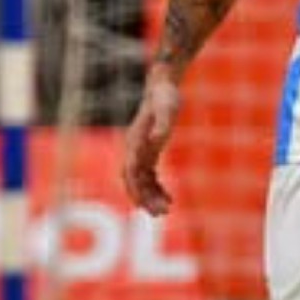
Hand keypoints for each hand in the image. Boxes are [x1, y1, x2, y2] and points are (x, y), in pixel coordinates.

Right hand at [123, 66, 180, 214]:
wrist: (162, 85)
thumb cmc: (165, 96)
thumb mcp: (168, 109)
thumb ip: (162, 124)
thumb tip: (157, 140)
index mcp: (134, 141)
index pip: (130, 172)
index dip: (136, 189)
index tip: (144, 205)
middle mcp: (133, 149)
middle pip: (133, 181)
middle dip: (144, 198)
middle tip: (160, 214)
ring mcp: (140, 151)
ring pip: (141, 182)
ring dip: (150, 197)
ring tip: (166, 210)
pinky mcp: (148, 152)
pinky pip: (149, 176)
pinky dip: (156, 188)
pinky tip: (168, 198)